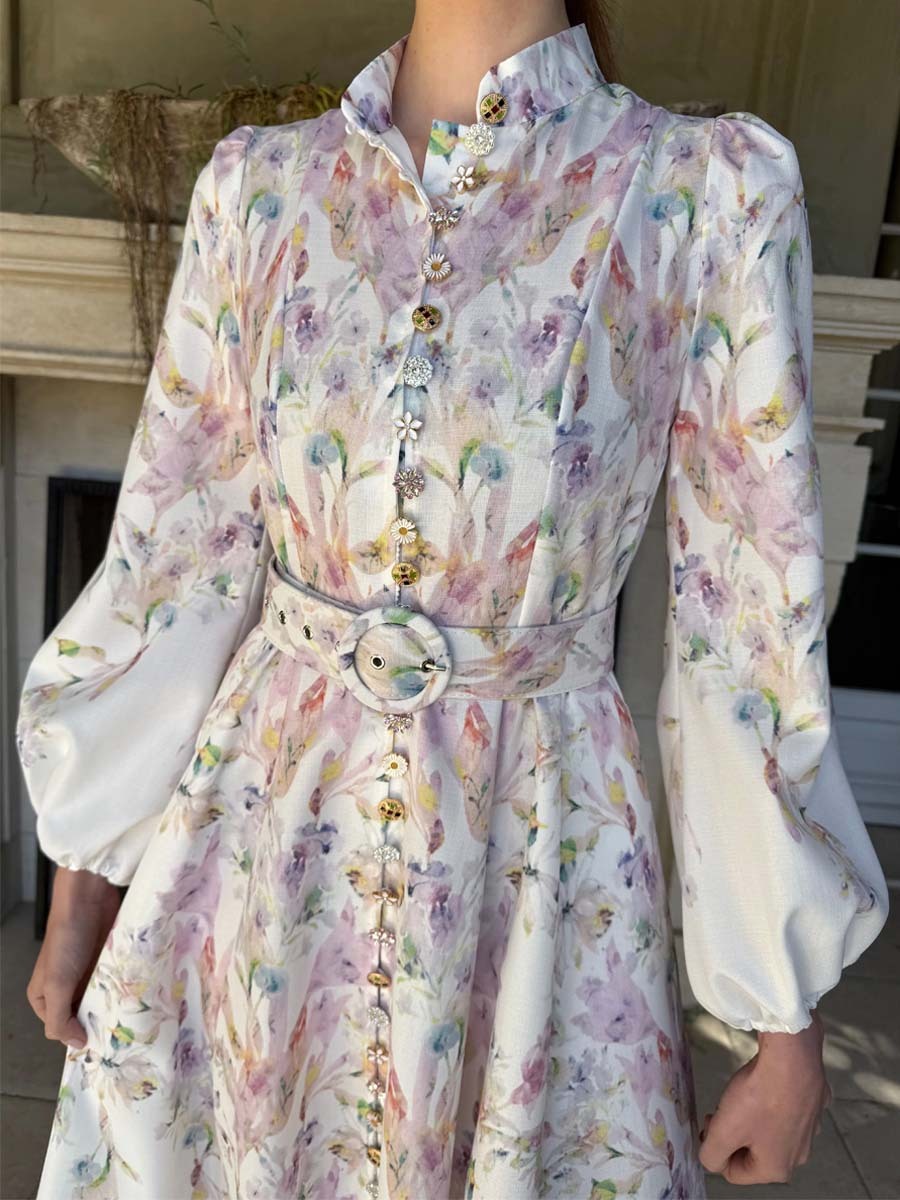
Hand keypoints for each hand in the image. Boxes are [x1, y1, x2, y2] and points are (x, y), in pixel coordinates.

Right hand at [26, 866, 122, 1049]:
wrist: (86, 899)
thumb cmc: (66, 941)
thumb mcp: (55, 984)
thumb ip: (60, 1019)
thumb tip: (75, 1045)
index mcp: (44, 996)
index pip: (61, 1028)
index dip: (78, 1035)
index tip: (102, 1044)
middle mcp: (65, 987)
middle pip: (82, 1014)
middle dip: (99, 1022)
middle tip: (123, 1035)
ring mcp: (87, 973)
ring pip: (101, 999)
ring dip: (114, 1006)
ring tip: (134, 1020)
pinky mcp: (106, 960)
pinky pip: (115, 982)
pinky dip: (124, 989)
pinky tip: (138, 998)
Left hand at [699, 1010, 831, 1184]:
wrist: (792, 1058)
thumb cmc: (758, 1096)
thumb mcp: (723, 1132)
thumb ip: (711, 1155)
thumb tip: (711, 1160)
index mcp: (777, 1168)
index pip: (734, 1172)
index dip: (715, 1147)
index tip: (710, 1121)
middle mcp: (798, 1155)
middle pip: (753, 1151)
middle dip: (734, 1131)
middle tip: (724, 1108)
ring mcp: (810, 1128)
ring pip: (769, 1128)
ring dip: (752, 1115)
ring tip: (744, 1092)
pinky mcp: (815, 1103)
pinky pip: (786, 1107)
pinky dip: (773, 1097)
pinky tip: (767, 1081)